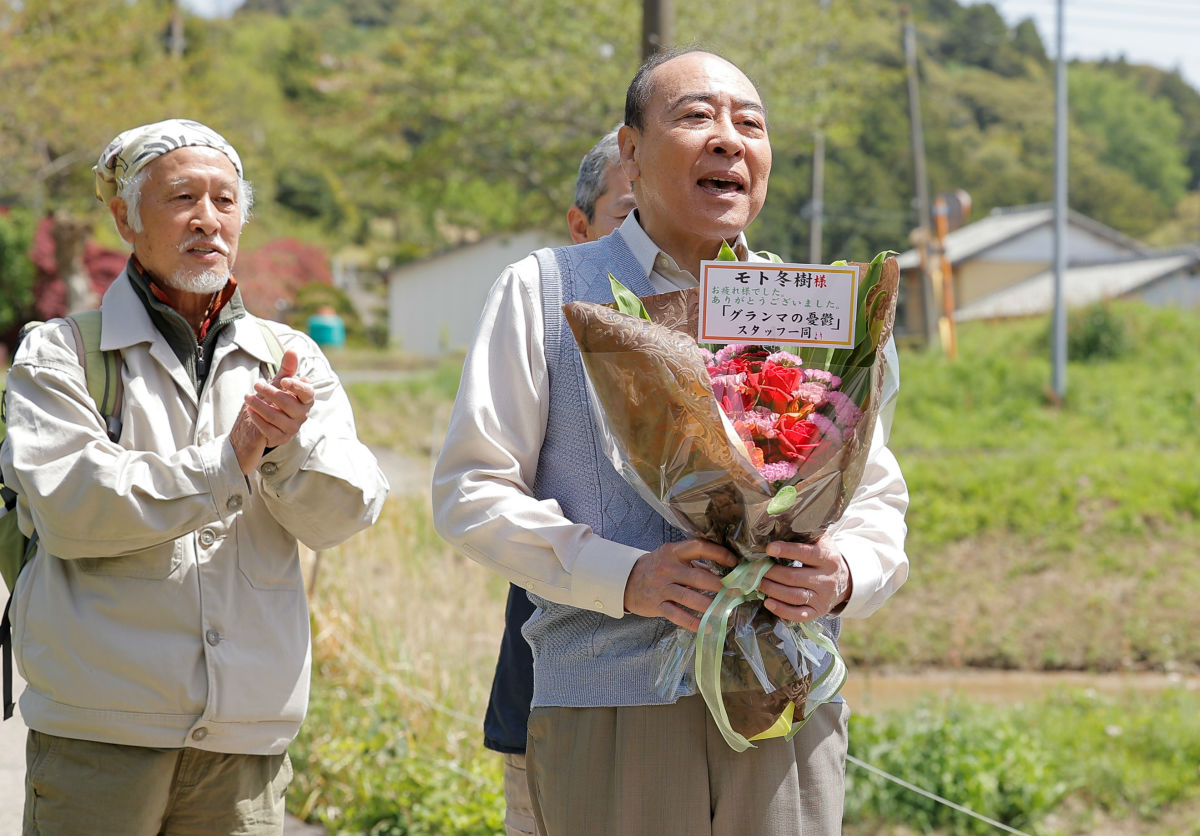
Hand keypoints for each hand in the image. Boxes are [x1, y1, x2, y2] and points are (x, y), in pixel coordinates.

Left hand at [229, 350, 313, 474]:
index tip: (283, 380)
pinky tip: (250, 412)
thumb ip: (286, 369)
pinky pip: (270, 430)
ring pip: (277, 417)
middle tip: (257, 385)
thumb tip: (292, 351)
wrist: (256, 425)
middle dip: (271, 393)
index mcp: (304, 400)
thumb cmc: (270, 401)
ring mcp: (292, 428)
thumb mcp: (277, 383)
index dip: (297, 387)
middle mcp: (302, 415)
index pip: (308, 394)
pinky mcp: (281, 439)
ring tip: (248, 397)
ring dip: (260, 406)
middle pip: (289, 404)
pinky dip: (258, 420)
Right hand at [623, 539, 738, 631]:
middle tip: (737, 592)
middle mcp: (668, 569)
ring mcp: (662, 588)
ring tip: (726, 610)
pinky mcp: (658, 605)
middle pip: (698, 577)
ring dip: (711, 606)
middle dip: (720, 586)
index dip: (719, 554)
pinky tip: (708, 626)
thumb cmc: (655, 567)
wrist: (626, 580)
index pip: (699, 548)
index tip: (734, 562)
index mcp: (674, 552)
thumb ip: (692, 561)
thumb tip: (721, 569)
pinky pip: (678, 616)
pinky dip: (694, 623)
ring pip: (690, 598)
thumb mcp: (670, 557)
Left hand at [758, 534, 851, 622]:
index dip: (787, 551)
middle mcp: (827, 579)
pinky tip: (768, 602)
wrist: (845, 581)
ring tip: (756, 582)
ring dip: (772, 590)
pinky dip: (782, 610)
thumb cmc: (824, 556)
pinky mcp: (817, 612)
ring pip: (794, 596)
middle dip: (771, 573)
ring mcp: (823, 597)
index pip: (806, 554)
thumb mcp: (822, 541)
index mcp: (828, 558)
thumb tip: (780, 520)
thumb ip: (806, 532)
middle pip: (794, 577)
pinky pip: (798, 615)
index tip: (768, 548)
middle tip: (754, 568)